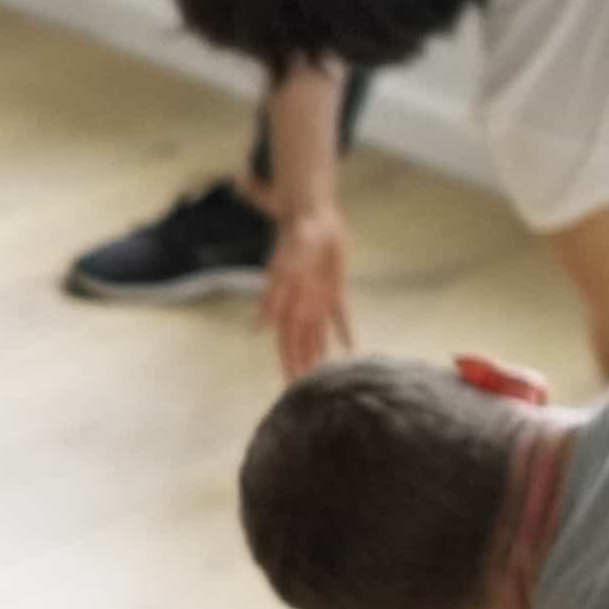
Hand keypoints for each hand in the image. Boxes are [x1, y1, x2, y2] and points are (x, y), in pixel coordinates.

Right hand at [260, 200, 354, 376]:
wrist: (313, 217)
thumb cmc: (295, 237)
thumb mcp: (285, 265)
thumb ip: (273, 296)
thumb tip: (257, 328)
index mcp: (285, 303)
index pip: (285, 340)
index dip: (288, 361)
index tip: (290, 384)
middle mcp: (299, 305)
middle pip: (301, 342)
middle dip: (302, 365)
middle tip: (306, 392)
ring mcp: (317, 299)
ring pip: (318, 335)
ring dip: (319, 354)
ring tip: (324, 377)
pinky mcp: (334, 290)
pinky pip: (340, 316)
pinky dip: (345, 332)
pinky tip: (350, 349)